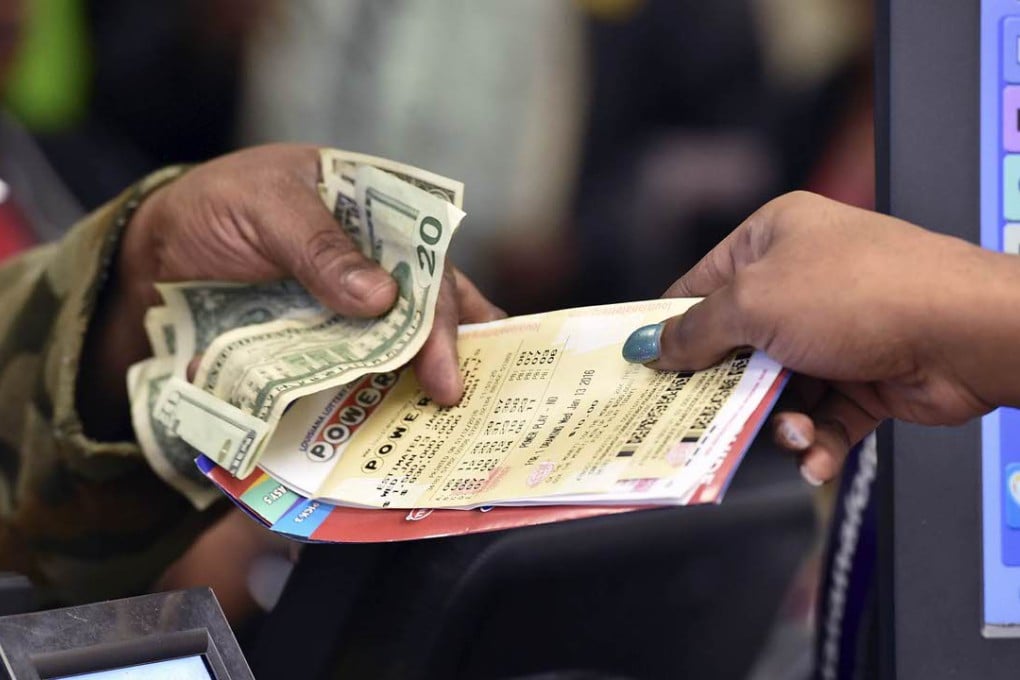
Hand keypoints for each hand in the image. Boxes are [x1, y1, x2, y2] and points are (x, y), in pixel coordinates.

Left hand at [79, 144, 503, 439]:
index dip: (443, 310)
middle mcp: (376, 263)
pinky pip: (349, 374)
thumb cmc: (213, 208)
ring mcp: (350, 310)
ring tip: (437, 423)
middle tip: (450, 398)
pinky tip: (381, 428)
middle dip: (442, 352)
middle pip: (427, 309)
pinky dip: (364, 401)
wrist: (153, 254)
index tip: (444, 362)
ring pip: (397, 348)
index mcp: (377, 212)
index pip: (428, 261)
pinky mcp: (320, 347)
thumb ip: (318, 247)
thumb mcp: (263, 206)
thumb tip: (383, 299)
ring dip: (414, 383)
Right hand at [623, 191, 1019, 483]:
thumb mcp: (754, 303)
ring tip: (789, 434)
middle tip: (698, 419)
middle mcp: (803, 280)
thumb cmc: (861, 292)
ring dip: (778, 420)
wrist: (964, 332)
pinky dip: (815, 438)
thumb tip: (649, 346)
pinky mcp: (864, 376)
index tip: (641, 367)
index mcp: (773, 238)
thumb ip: (694, 331)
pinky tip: (814, 453)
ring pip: (778, 389)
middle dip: (725, 387)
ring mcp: (835, 330)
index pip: (701, 285)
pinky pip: (821, 414)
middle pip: (736, 345)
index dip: (669, 327)